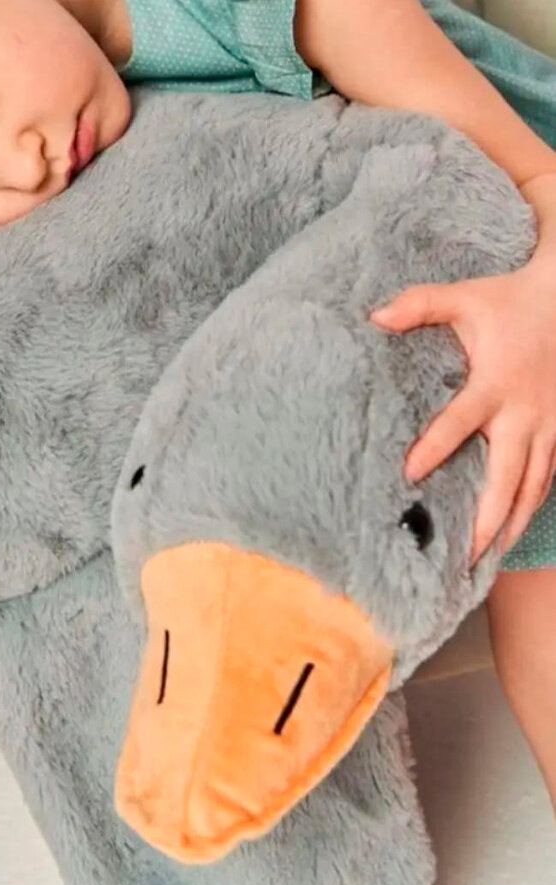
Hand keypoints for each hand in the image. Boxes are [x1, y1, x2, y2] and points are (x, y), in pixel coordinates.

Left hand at [370, 257, 555, 565]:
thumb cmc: (508, 301)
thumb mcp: (462, 297)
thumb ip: (419, 305)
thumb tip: (374, 316)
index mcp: (495, 384)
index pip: (458, 422)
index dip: (434, 448)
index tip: (409, 473)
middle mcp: (524, 412)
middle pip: (507, 476)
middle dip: (487, 518)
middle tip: (466, 555)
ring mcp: (548, 425)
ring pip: (533, 486)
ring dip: (511, 523)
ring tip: (489, 559)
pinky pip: (547, 476)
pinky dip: (531, 505)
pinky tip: (513, 530)